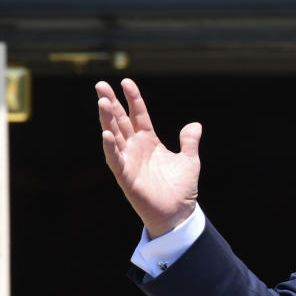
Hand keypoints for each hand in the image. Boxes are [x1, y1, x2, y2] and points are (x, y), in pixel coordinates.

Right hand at [96, 78, 201, 238]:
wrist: (178, 214)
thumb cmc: (181, 189)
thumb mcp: (189, 160)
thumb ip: (190, 142)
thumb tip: (195, 124)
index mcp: (149, 142)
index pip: (138, 115)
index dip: (133, 99)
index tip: (126, 82)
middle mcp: (136, 148)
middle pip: (120, 121)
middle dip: (111, 103)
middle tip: (100, 84)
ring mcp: (129, 161)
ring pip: (115, 136)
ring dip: (107, 119)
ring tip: (102, 101)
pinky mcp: (126, 177)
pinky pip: (115, 160)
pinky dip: (110, 147)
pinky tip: (106, 134)